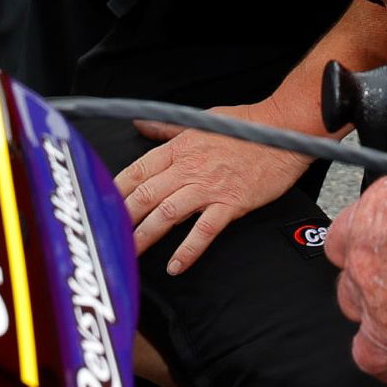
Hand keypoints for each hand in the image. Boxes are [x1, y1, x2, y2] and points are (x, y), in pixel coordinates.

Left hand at [117, 104, 312, 272]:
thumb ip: (168, 128)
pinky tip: (176, 266)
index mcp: (180, 146)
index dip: (117, 190)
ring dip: (146, 235)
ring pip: (167, 213)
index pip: (139, 169)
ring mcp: (209, 186)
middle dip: (123, 217)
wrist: (285, 130)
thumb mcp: (201, 120)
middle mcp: (189, 166)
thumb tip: (141, 124)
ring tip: (132, 254)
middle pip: (146, 194)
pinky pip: (204, 230)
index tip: (102, 205)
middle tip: (107, 236)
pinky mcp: (231, 203)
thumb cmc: (246, 124)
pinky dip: (188, 249)